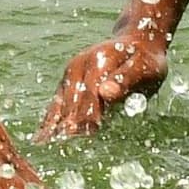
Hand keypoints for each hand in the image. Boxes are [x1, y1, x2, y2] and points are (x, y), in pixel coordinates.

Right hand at [36, 23, 170, 140]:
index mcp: (100, 59)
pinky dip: (51, 117)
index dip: (89, 114)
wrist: (139, 42)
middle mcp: (81, 63)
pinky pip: (58, 101)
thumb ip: (126, 79)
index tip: (85, 134)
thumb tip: (105, 93)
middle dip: (69, 122)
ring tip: (44, 144)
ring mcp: (72, 71)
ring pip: (61, 100)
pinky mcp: (69, 79)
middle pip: (73, 98)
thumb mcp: (145, 68)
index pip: (91, 93)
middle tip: (63, 146)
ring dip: (53, 122)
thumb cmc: (146, 61)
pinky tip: (42, 134)